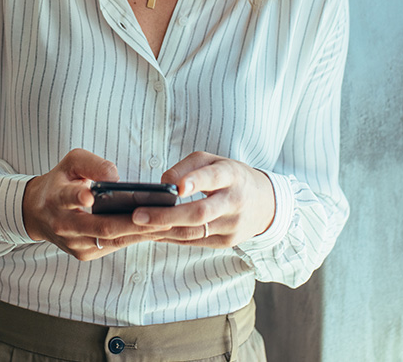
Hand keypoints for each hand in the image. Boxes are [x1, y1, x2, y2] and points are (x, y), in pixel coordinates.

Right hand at [22, 148, 169, 260]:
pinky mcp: (84, 254)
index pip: (68, 198)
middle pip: (100, 226)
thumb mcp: (70, 163)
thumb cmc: (61, 182)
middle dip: (130, 223)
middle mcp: (64, 224)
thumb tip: (114, 177)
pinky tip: (157, 230)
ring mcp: (74, 243)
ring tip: (167, 224)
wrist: (37, 213)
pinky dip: (135, 238)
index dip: (79, 198)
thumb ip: (91, 164)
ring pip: (111, 239)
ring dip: (140, 233)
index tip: (90, 197)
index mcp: (57, 197)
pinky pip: (114, 245)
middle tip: (159, 217)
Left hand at [132, 152, 274, 247]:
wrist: (265, 203)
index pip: (214, 178)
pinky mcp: (227, 242)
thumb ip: (188, 167)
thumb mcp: (214, 161)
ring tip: (137, 225)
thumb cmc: (232, 177)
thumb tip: (163, 183)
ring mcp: (232, 226)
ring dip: (164, 230)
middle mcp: (234, 202)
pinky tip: (152, 233)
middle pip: (199, 213)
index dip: (195, 182)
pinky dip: (172, 238)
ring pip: (194, 232)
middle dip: (166, 215)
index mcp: (232, 175)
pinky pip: (195, 242)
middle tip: (137, 214)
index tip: (176, 188)